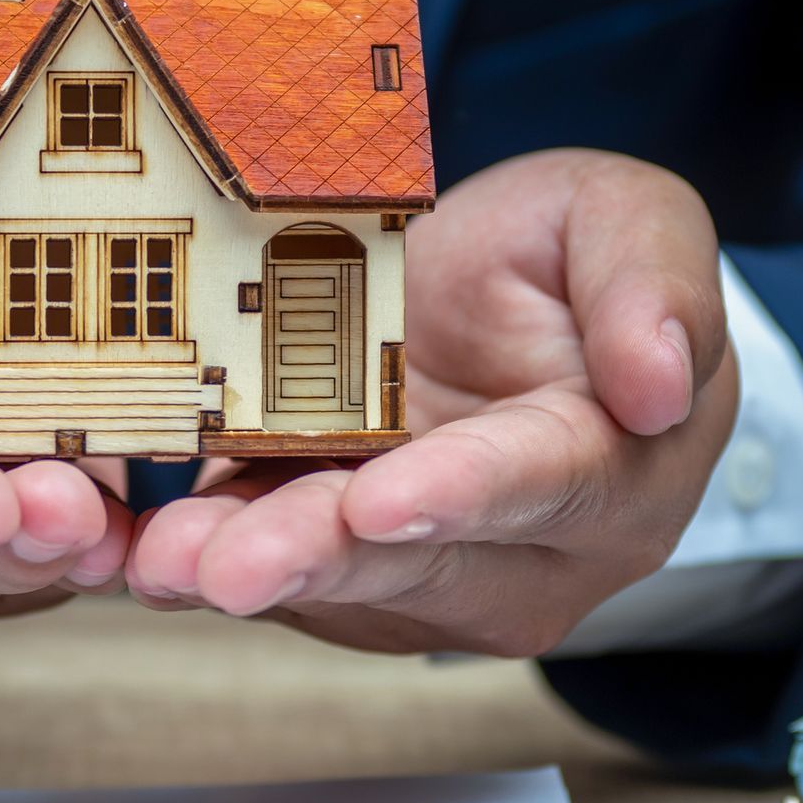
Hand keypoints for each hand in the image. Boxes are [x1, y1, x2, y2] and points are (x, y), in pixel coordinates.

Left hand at [124, 150, 737, 656]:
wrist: (502, 314)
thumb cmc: (570, 264)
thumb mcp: (627, 219)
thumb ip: (656, 281)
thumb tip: (661, 384)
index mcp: (613, 466)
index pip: (543, 481)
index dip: (462, 494)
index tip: (385, 501)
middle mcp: (528, 552)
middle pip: (421, 562)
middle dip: (320, 558)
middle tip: (230, 564)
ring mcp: (432, 577)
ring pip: (337, 583)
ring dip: (248, 572)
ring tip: (165, 561)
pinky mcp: (343, 570)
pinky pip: (277, 568)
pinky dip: (207, 558)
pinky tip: (141, 545)